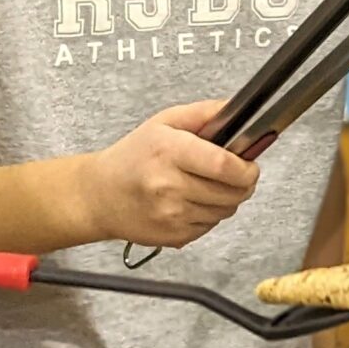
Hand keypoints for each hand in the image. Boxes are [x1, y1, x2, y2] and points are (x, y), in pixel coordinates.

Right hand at [78, 100, 260, 247]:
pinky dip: (209, 214)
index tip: (249, 164)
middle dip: (243, 183)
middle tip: (234, 173)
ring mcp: (171, 215)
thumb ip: (206, 113)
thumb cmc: (133, 156)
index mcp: (169, 151)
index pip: (224, 165)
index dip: (246, 168)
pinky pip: (211, 226)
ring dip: (227, 199)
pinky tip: (191, 201)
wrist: (99, 196)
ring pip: (225, 211)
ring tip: (207, 185)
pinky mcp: (174, 237)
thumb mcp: (165, 122)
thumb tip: (241, 110)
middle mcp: (169, 186)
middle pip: (232, 192)